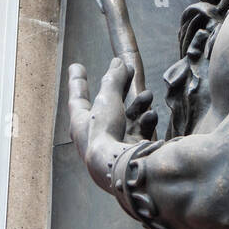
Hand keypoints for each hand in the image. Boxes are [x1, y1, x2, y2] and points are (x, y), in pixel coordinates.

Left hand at [68, 57, 157, 190]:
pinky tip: (151, 115)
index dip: (78, 81)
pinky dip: (145, 122)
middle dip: (121, 88)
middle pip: (107, 105)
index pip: (77, 97)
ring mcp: (111, 145)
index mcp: (81, 122)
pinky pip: (137, 133)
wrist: (119, 167)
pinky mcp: (128, 153)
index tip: (76, 67)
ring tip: (147, 95)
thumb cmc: (104, 132)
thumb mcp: (107, 99)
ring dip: (137, 105)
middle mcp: (94, 135)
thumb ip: (114, 78)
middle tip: (129, 71)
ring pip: (125, 119)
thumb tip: (119, 62)